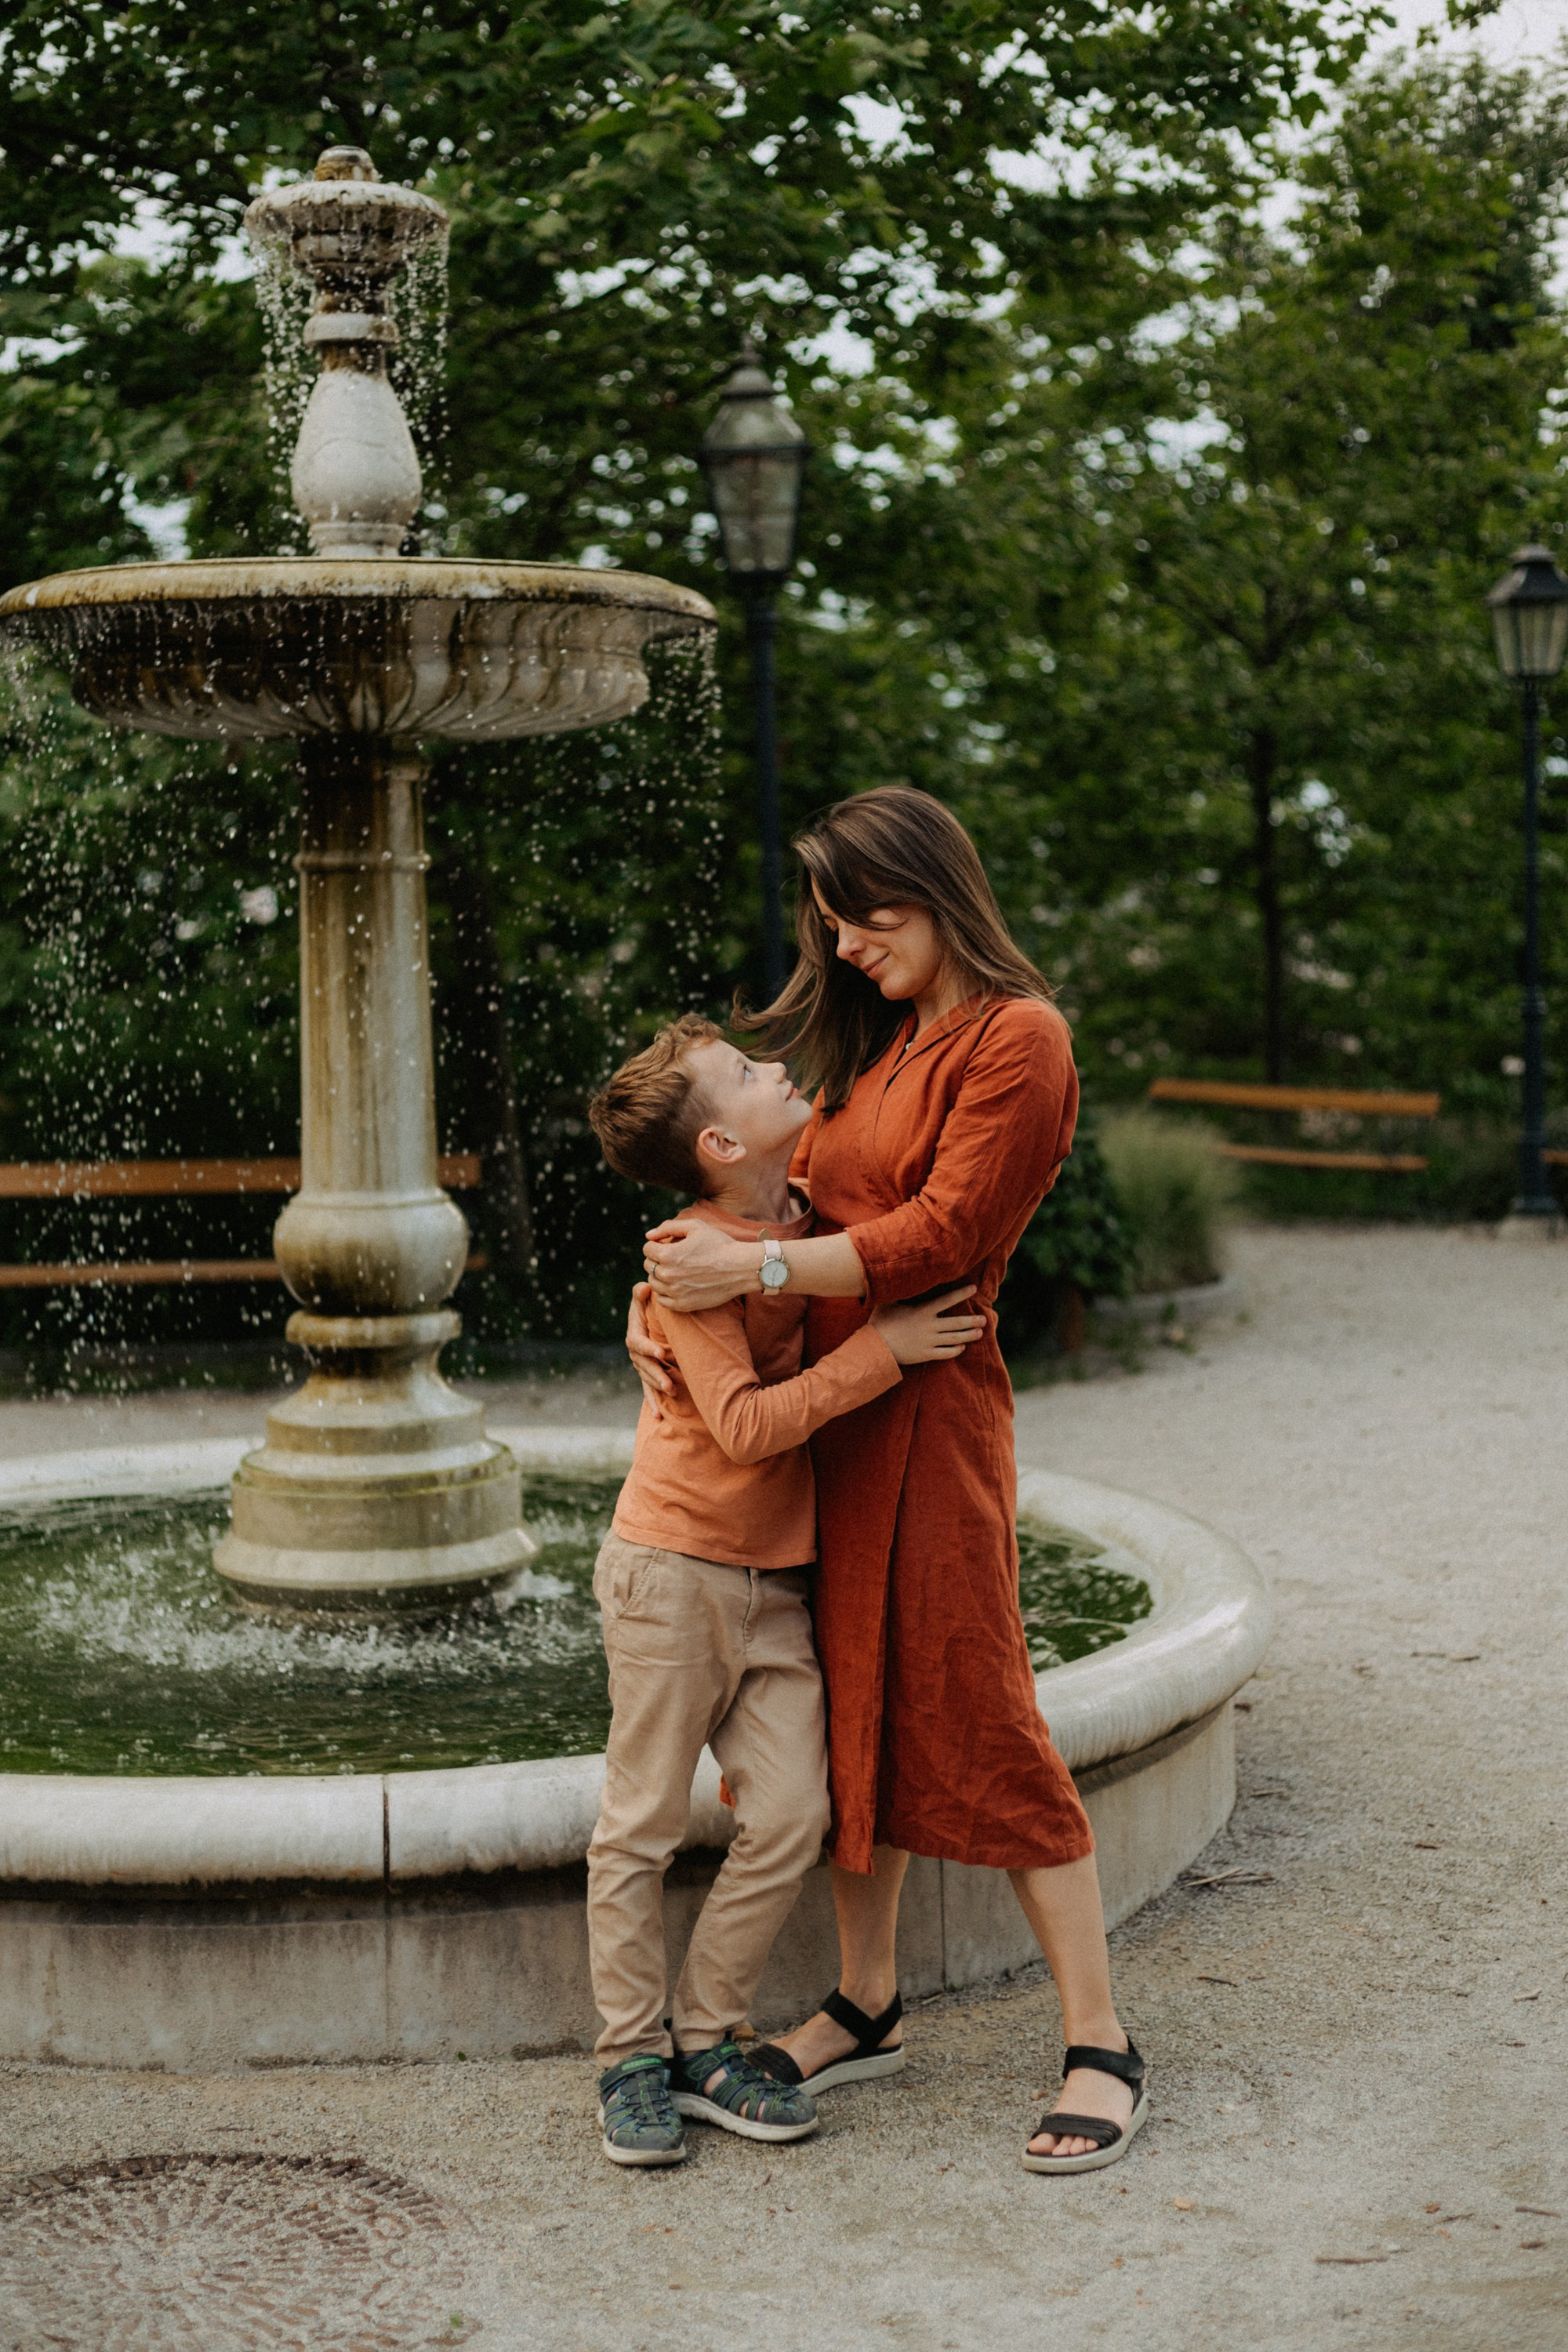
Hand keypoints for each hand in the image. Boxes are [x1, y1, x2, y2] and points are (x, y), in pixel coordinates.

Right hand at [626, 1281, 676, 1418]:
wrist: (649, 1320)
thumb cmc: (647, 1307)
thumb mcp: (643, 1299)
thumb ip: (641, 1293)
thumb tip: (645, 1287)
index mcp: (634, 1335)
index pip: (638, 1343)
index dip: (648, 1348)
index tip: (661, 1353)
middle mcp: (635, 1353)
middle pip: (643, 1366)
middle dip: (656, 1375)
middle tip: (669, 1384)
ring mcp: (640, 1366)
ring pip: (647, 1379)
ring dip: (658, 1388)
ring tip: (672, 1393)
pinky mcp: (647, 1375)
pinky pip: (648, 1391)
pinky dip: (653, 1403)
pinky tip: (659, 1416)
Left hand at [643, 1218, 757, 1312]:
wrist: (741, 1267)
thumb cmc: (719, 1244)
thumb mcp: (695, 1226)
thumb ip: (668, 1227)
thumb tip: (648, 1235)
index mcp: (668, 1254)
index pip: (647, 1249)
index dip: (657, 1244)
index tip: (669, 1245)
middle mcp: (668, 1275)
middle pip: (648, 1266)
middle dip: (657, 1259)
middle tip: (673, 1257)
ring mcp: (675, 1292)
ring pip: (653, 1283)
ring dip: (660, 1275)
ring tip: (675, 1270)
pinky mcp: (683, 1305)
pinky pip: (662, 1300)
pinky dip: (664, 1292)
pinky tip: (675, 1285)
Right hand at [871, 1285, 986, 1366]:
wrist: (875, 1348)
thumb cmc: (880, 1323)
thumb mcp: (888, 1303)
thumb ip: (899, 1292)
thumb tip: (900, 1276)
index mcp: (922, 1312)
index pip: (946, 1300)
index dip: (961, 1294)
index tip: (974, 1289)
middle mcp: (929, 1326)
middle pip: (956, 1323)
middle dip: (972, 1320)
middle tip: (984, 1319)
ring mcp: (929, 1342)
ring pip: (955, 1339)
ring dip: (969, 1335)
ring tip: (980, 1332)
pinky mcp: (926, 1355)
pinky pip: (946, 1353)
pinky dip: (956, 1350)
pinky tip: (962, 1347)